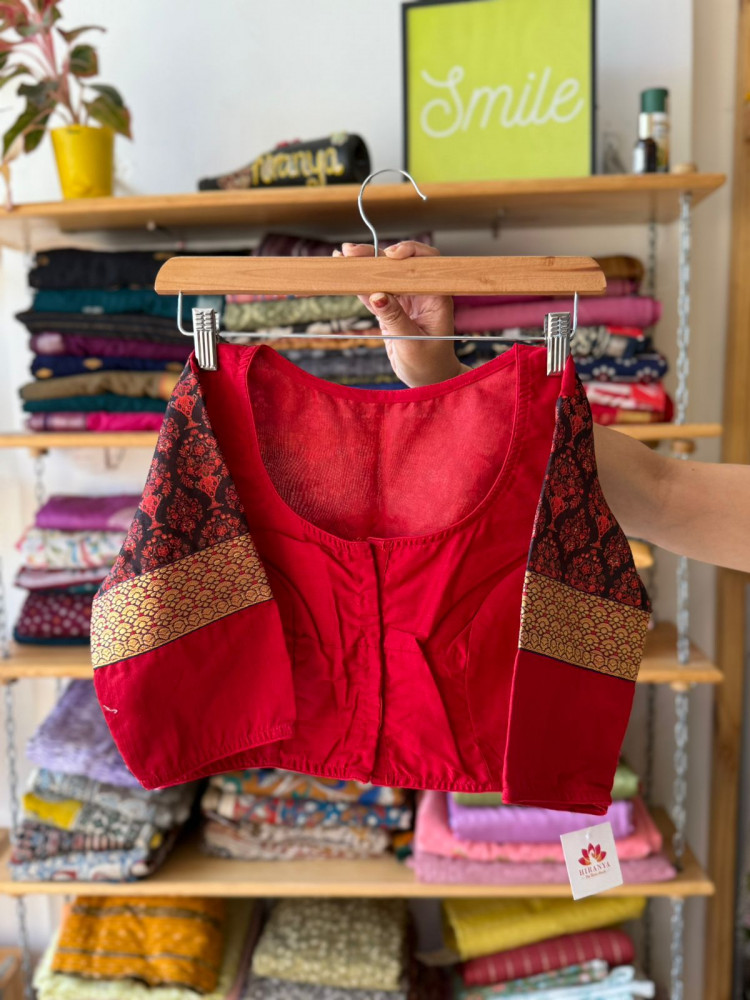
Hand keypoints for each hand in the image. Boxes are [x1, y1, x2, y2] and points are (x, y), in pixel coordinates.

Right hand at [333, 240, 468, 387]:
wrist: (427, 379)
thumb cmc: (428, 363)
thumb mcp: (412, 343)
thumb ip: (395, 318)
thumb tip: (377, 295)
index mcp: (435, 296)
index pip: (426, 263)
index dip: (410, 252)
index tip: (391, 255)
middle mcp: (420, 292)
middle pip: (399, 265)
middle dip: (376, 255)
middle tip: (352, 251)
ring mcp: (404, 299)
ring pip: (383, 275)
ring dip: (364, 266)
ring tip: (342, 255)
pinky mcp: (390, 308)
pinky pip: (373, 292)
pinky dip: (359, 284)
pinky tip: (344, 274)